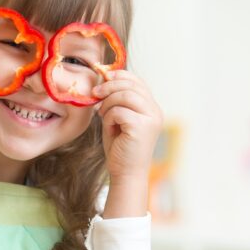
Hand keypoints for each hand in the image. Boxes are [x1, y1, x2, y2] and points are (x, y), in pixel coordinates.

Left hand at [92, 70, 162, 216]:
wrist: (125, 173)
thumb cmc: (119, 147)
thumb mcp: (117, 118)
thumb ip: (115, 100)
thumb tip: (104, 77)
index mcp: (151, 107)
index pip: (137, 81)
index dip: (119, 76)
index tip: (102, 78)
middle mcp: (155, 111)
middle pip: (131, 85)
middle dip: (109, 87)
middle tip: (95, 94)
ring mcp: (151, 118)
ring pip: (125, 95)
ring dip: (108, 103)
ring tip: (102, 115)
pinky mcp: (143, 127)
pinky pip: (120, 111)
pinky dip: (109, 118)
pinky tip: (110, 128)